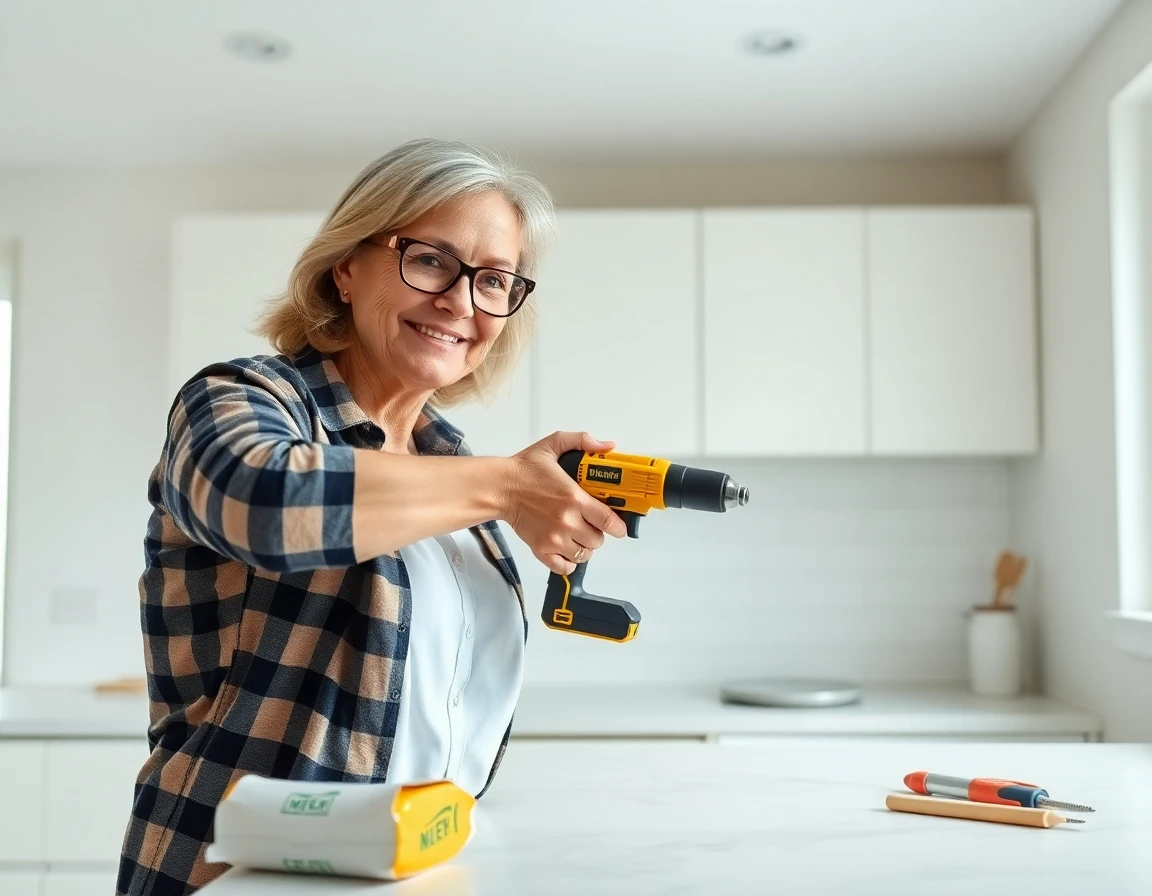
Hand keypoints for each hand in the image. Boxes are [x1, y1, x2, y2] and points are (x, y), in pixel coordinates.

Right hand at [502, 431, 627, 574]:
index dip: (618, 526)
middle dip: (599, 533)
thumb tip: (607, 446)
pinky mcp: (541, 549)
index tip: (619, 526)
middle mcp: (566, 521)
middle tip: (592, 524)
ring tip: (579, 536)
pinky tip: (567, 550)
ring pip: (584, 554)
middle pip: (598, 540)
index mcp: (574, 498)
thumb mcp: (554, 444)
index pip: (609, 521)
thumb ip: (582, 440)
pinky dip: (569, 562)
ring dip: (585, 547)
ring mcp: (554, 538)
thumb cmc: (524, 469)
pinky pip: (564, 567)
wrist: (499, 487)